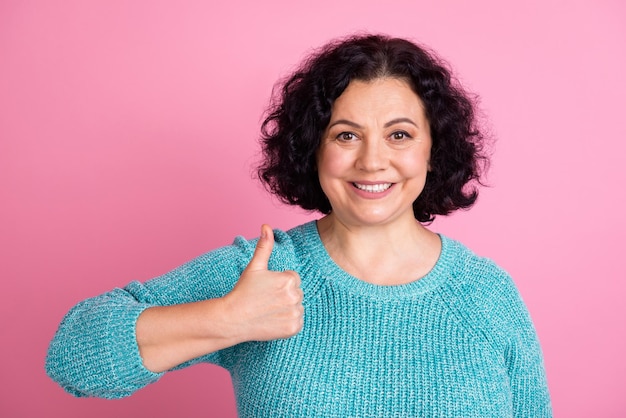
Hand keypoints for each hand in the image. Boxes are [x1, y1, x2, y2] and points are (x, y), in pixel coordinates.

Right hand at [222, 224, 303, 341]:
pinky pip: (298, 322)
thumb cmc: (243, 291)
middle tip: (266, 300)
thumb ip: (265, 246)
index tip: (266, 289)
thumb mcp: (255, 267)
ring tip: (269, 310)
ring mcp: (295, 313)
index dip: (279, 283)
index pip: (294, 279)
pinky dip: (289, 322)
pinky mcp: (293, 328)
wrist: (234, 319)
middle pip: (297, 293)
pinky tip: (274, 320)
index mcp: (289, 279)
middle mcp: (295, 296)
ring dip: (288, 308)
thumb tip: (266, 226)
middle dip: (285, 295)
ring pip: (298, 307)